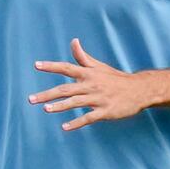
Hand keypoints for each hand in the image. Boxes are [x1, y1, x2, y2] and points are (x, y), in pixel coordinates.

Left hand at [31, 41, 157, 127]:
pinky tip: (64, 127)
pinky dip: (76, 122)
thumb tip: (73, 41)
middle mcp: (91, 85)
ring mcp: (98, 98)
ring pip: (75, 102)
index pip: (66, 67)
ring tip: (45, 109)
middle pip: (65, 89)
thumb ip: (82, 56)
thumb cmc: (115, 78)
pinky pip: (88, 118)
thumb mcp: (98, 66)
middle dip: (47, 94)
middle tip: (30, 99)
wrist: (138, 90)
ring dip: (60, 106)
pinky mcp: (105, 111)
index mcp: (88, 73)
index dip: (51, 66)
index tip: (36, 65)